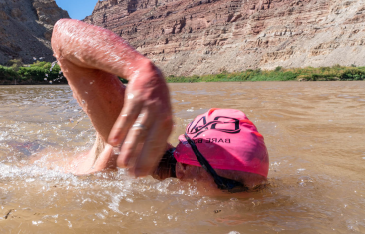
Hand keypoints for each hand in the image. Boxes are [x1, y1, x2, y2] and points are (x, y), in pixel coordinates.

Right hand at [108, 61, 172, 176]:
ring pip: (138, 132)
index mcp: (167, 122)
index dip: (150, 161)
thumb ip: (158, 133)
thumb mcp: (162, 115)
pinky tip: (113, 143)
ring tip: (122, 164)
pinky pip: (127, 117)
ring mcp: (148, 107)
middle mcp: (160, 116)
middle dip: (141, 160)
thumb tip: (151, 156)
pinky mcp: (135, 99)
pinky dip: (120, 130)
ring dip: (129, 149)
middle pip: (150, 142)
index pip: (159, 146)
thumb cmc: (155, 100)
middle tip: (132, 175)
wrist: (148, 73)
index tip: (141, 174)